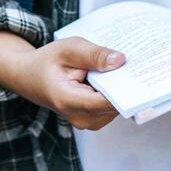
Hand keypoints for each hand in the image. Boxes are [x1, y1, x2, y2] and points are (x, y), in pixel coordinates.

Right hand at [10, 36, 125, 130]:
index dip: (125, 90)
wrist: (30, 77)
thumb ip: (93, 54)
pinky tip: (111, 76)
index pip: (105, 102)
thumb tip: (121, 60)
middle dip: (124, 85)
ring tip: (119, 66)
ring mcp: (87, 122)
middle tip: (135, 62)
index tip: (141, 74)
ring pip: (115, 107)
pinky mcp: (93, 119)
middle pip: (114, 104)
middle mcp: (80, 118)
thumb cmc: (47, 62)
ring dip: (119, 88)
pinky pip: (111, 107)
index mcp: (69, 100)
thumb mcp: (68, 49)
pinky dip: (114, 92)